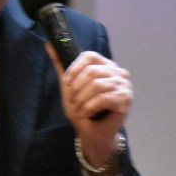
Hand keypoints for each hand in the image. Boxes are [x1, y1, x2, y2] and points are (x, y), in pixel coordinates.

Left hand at [46, 44, 132, 163]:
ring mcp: (124, 85)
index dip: (75, 68)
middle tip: (75, 102)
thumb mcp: (68, 85)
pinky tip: (88, 113)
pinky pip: (104, 98)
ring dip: (83, 100)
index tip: (67, 82)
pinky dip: (90, 108)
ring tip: (81, 108)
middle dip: (77, 90)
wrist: (91, 132)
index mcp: (105, 65)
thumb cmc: (82, 108)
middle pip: (92, 71)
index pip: (89, 56)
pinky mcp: (126, 99)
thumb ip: (61, 64)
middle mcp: (118, 72)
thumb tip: (48, 43)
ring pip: (97, 86)